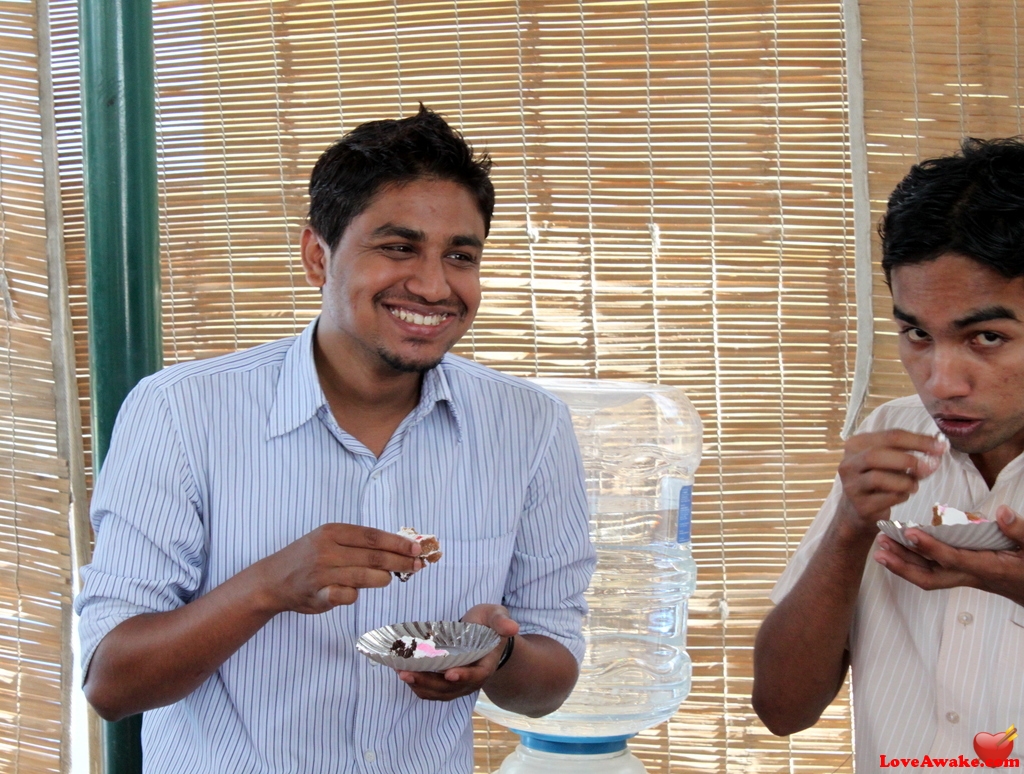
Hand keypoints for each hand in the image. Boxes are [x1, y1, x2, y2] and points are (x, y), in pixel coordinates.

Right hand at [251, 524, 422, 613]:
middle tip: (417, 565)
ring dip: (383, 578)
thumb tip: (398, 548)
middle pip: (374, 556)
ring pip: (366, 576)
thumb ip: (358, 544)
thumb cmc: (309, 557)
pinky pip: (348, 596)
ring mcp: (322, 573)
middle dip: (400, 561)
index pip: (373, 536)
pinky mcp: (318, 595)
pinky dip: (355, 595)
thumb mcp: (329, 540)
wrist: (273, 580)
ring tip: (388, 578)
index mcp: (332, 532)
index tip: (416, 548)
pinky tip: (352, 591)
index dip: (397, 542)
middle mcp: (327, 550)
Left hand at [395, 604, 518, 701]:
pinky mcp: (446, 684)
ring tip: (400, 673)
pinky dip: (418, 685)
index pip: (477, 674)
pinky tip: (403, 673)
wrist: (484, 636)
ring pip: (439, 692)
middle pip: (451, 688)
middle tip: (407, 673)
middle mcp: (472, 679)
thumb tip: (512, 627)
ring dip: (419, 686)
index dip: (464, 676)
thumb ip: (501, 621)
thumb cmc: (488, 624)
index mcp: (486, 663)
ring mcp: (459, 684)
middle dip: (428, 682)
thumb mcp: (496, 616)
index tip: (449, 673)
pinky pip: (432, 691)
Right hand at [836, 429, 946, 534]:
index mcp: (856, 444)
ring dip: (905, 481)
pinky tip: (903, 495)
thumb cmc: (879, 479)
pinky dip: (901, 496)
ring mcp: (851, 486)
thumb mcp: (889, 459)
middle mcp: (848, 463)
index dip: (919, 440)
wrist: (858, 509)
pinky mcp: (860, 505)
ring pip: (879, 478)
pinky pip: (886, 498)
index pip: (890, 436)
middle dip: (908, 459)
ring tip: (914, 485)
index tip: (941, 447)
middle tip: (931, 466)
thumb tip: (939, 446)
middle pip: (877, 454)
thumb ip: (909, 450)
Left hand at [874, 506, 1023, 604]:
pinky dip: (913, 560)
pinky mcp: (960, 574)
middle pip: (930, 577)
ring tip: (881, 544)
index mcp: (988, 568)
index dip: (930, 547)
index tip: (910, 532)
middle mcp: (970, 576)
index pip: (953, 559)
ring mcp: (963, 577)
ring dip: (902, 562)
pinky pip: (931, 571)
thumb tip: (1002, 512)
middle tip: (880, 547)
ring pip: (927, 575)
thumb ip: (1019, 530)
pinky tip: (899, 547)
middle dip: (903, 564)